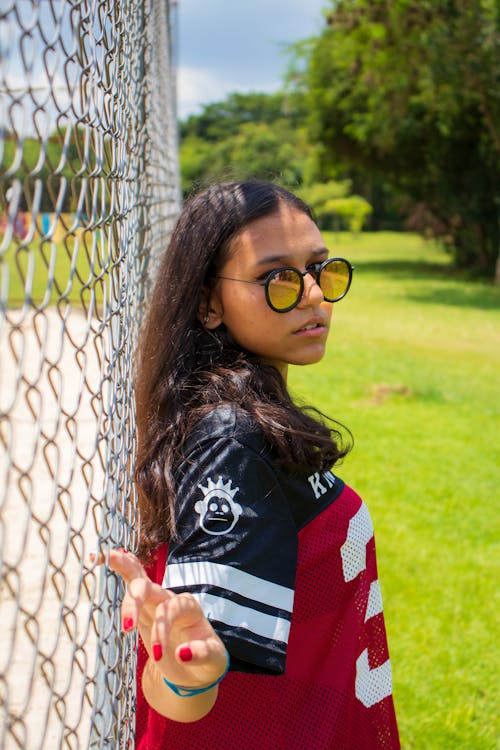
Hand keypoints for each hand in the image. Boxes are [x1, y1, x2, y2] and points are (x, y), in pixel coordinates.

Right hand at [98, 549, 227, 691]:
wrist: (196, 666)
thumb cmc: (206, 661)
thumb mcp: (213, 660)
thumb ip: (202, 654)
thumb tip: (182, 653)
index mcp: (189, 607)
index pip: (170, 611)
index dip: (162, 630)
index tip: (157, 656)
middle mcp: (170, 598)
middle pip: (150, 590)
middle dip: (135, 603)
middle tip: (126, 627)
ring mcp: (155, 599)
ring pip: (136, 576)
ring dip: (120, 566)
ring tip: (98, 557)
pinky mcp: (141, 606)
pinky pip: (130, 580)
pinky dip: (118, 566)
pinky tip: (100, 556)